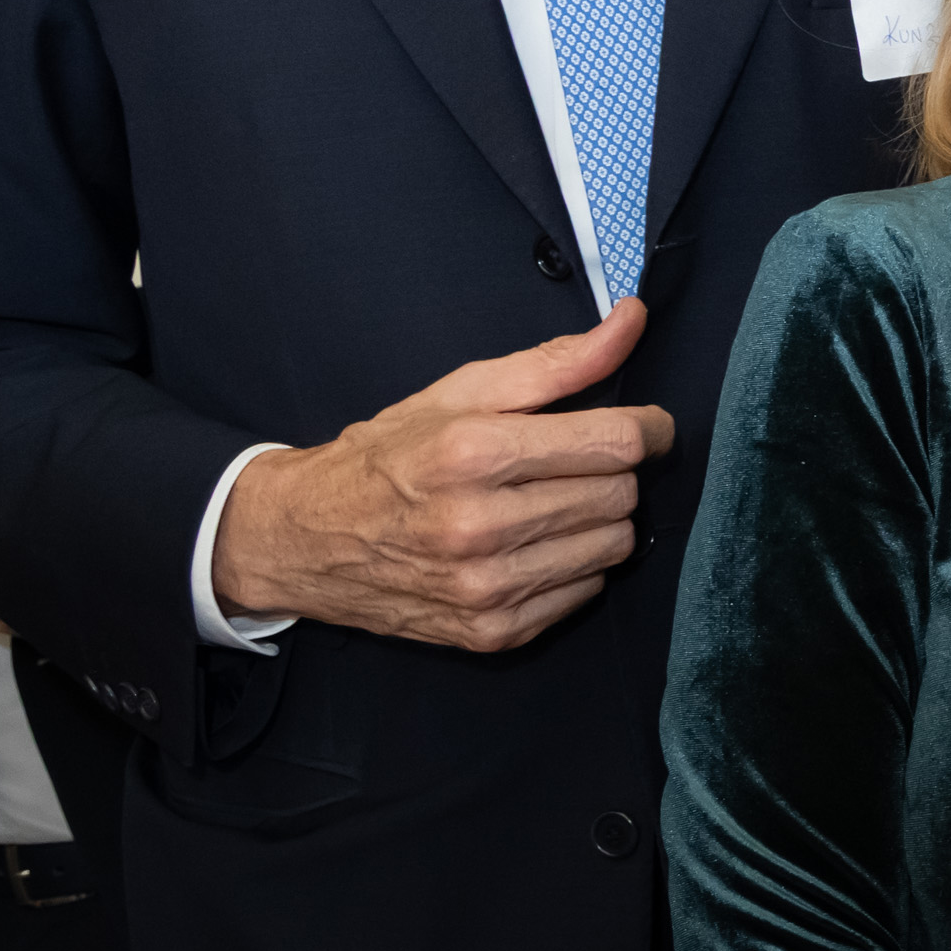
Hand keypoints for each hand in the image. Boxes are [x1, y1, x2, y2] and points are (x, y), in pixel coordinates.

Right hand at [211, 299, 675, 652]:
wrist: (303, 540)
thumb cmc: (389, 455)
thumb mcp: (462, 392)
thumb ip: (557, 361)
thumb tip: (633, 318)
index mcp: (473, 454)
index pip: (616, 442)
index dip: (647, 427)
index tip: (643, 423)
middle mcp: (479, 526)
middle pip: (620, 493)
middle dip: (613, 470)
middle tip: (575, 462)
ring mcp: (486, 588)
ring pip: (615, 545)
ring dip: (600, 519)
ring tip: (552, 502)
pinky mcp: (492, 632)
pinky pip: (587, 591)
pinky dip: (576, 564)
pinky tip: (533, 545)